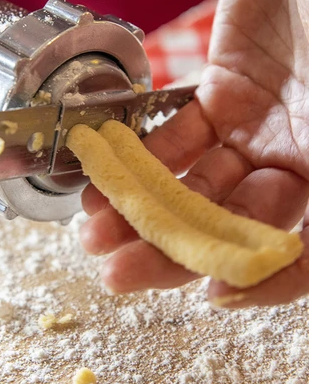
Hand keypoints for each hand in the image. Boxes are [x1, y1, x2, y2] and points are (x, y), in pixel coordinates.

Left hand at [81, 0, 308, 306]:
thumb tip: (308, 255)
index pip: (295, 247)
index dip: (260, 277)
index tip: (209, 292)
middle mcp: (297, 155)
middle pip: (228, 220)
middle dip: (172, 247)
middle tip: (118, 274)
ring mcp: (256, 124)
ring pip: (192, 184)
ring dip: (142, 209)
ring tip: (95, 234)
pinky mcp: (221, 91)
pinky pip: (174, 136)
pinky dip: (140, 159)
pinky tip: (105, 179)